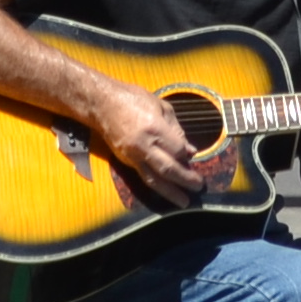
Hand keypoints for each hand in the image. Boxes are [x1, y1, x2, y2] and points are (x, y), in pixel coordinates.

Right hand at [102, 87, 219, 208]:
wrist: (101, 104)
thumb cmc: (133, 99)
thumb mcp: (161, 106)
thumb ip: (176, 129)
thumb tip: (189, 150)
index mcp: (154, 129)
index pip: (177, 150)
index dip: (187, 155)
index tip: (193, 156)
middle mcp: (143, 146)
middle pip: (167, 169)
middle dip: (185, 179)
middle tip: (199, 186)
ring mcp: (132, 156)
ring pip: (153, 179)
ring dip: (170, 192)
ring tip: (183, 202)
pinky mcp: (124, 161)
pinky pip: (142, 176)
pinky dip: (156, 184)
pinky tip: (165, 191)